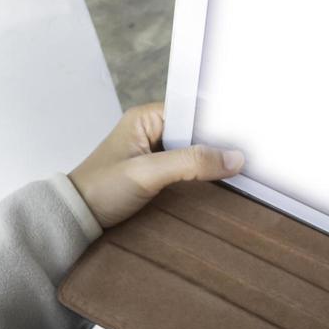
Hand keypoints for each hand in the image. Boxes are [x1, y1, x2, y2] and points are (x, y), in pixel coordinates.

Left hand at [68, 103, 244, 228]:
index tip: (246, 132)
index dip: (217, 122)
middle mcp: (151, 130)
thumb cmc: (101, 189)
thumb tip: (234, 158)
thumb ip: (189, 163)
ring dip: (211, 162)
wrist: (76, 218)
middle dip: (218, 143)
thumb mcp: (147, 173)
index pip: (192, 111)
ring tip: (245, 167)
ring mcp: (154, 154)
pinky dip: (202, 176)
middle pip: (195, 132)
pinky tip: (222, 182)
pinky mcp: (156, 175)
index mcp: (146, 118)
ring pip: (193, 152)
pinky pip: (187, 170)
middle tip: (252, 152)